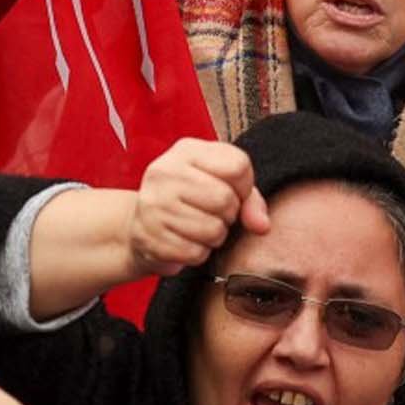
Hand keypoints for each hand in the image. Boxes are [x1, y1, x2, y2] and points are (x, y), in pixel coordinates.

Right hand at [128, 137, 269, 274]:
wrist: (143, 225)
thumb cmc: (192, 201)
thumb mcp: (223, 186)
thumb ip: (250, 201)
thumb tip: (261, 226)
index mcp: (186, 150)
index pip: (238, 166)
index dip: (244, 187)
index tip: (232, 192)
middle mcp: (164, 171)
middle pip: (225, 199)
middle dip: (229, 215)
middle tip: (213, 214)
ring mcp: (153, 203)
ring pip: (213, 229)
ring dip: (215, 236)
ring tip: (199, 227)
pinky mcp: (148, 235)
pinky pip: (196, 253)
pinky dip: (198, 253)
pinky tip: (186, 241)